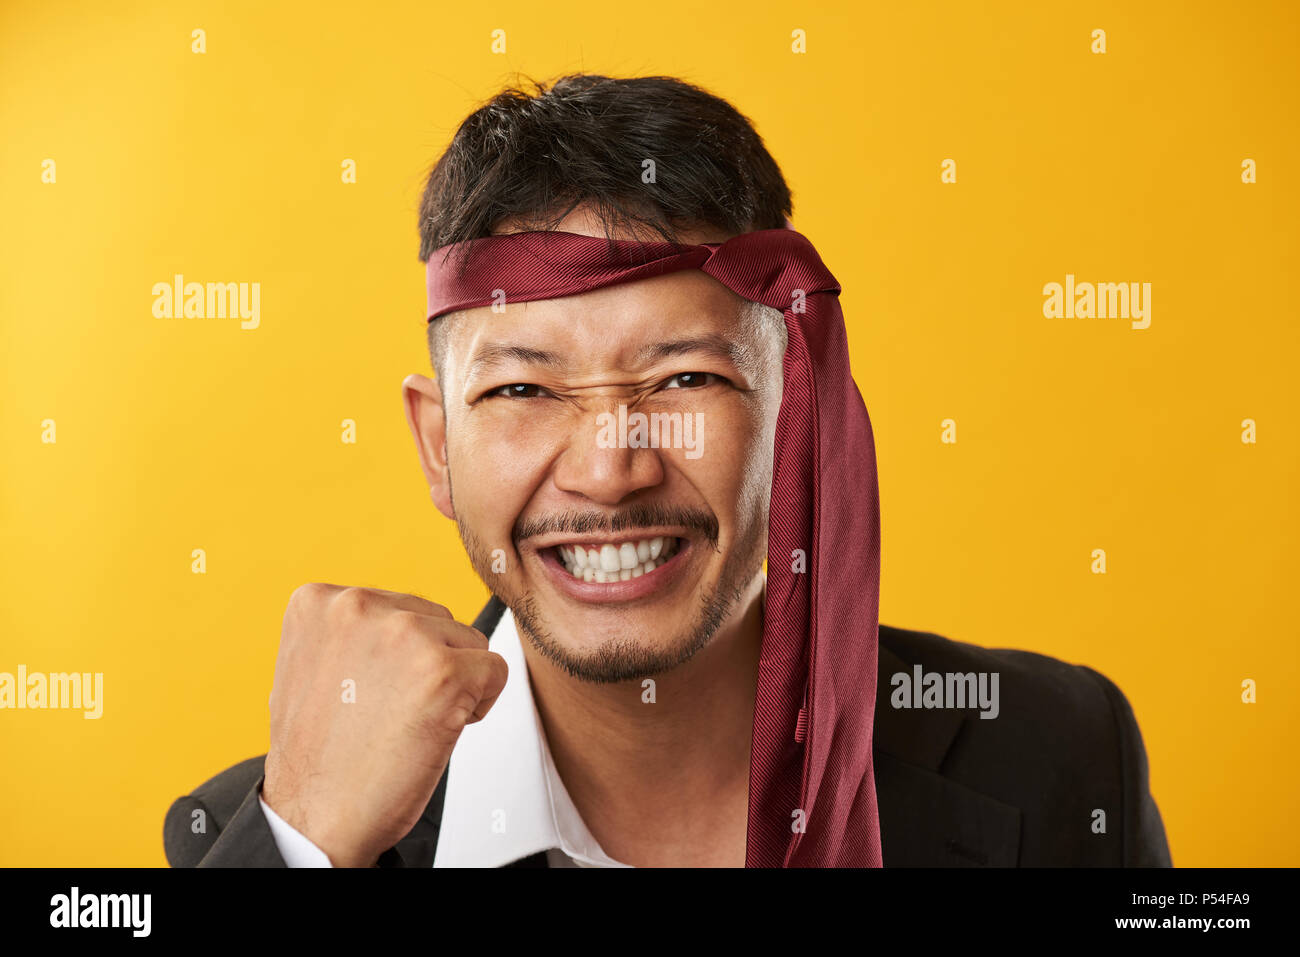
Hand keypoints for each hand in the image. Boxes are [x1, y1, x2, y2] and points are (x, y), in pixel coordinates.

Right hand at [261, 584, 507, 866]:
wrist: (314, 820)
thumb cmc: (318, 757)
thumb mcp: (313, 667)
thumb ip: (350, 632)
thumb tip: (395, 615)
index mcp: (319, 600)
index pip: (397, 608)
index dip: (398, 657)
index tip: (370, 693)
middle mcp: (358, 605)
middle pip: (436, 619)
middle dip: (429, 665)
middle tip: (392, 714)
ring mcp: (404, 634)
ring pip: (468, 642)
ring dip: (454, 683)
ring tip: (410, 722)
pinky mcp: (445, 670)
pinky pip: (496, 670)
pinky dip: (481, 704)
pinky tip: (439, 731)